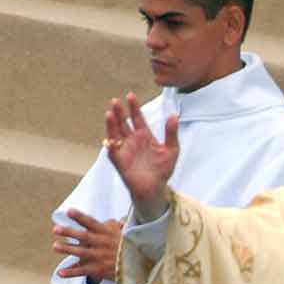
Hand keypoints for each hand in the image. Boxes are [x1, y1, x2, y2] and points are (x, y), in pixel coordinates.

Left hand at [52, 209, 123, 283]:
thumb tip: (113, 219)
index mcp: (107, 233)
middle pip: (84, 237)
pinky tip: (60, 272)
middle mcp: (102, 244)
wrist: (137, 266)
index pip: (92, 223)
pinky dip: (71, 272)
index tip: (69, 211)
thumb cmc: (129, 248)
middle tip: (56, 229)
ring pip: (82, 253)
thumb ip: (114, 226)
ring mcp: (99, 257)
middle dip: (70, 232)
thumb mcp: (124, 233)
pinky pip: (83, 271)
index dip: (80, 217)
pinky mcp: (98, 269)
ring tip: (55, 246)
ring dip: (68, 250)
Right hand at [105, 93, 177, 221]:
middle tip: (115, 100)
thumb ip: (172, 133)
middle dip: (120, 112)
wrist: (156, 188)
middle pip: (124, 123)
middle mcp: (133, 141)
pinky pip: (113, 153)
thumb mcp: (172, 149)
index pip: (138, 118)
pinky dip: (111, 146)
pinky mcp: (121, 162)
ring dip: (111, 124)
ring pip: (115, 134)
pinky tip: (110, 139)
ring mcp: (125, 150)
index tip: (130, 96)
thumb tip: (174, 115)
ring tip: (109, 113)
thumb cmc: (163, 169)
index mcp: (145, 136)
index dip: (134, 107)